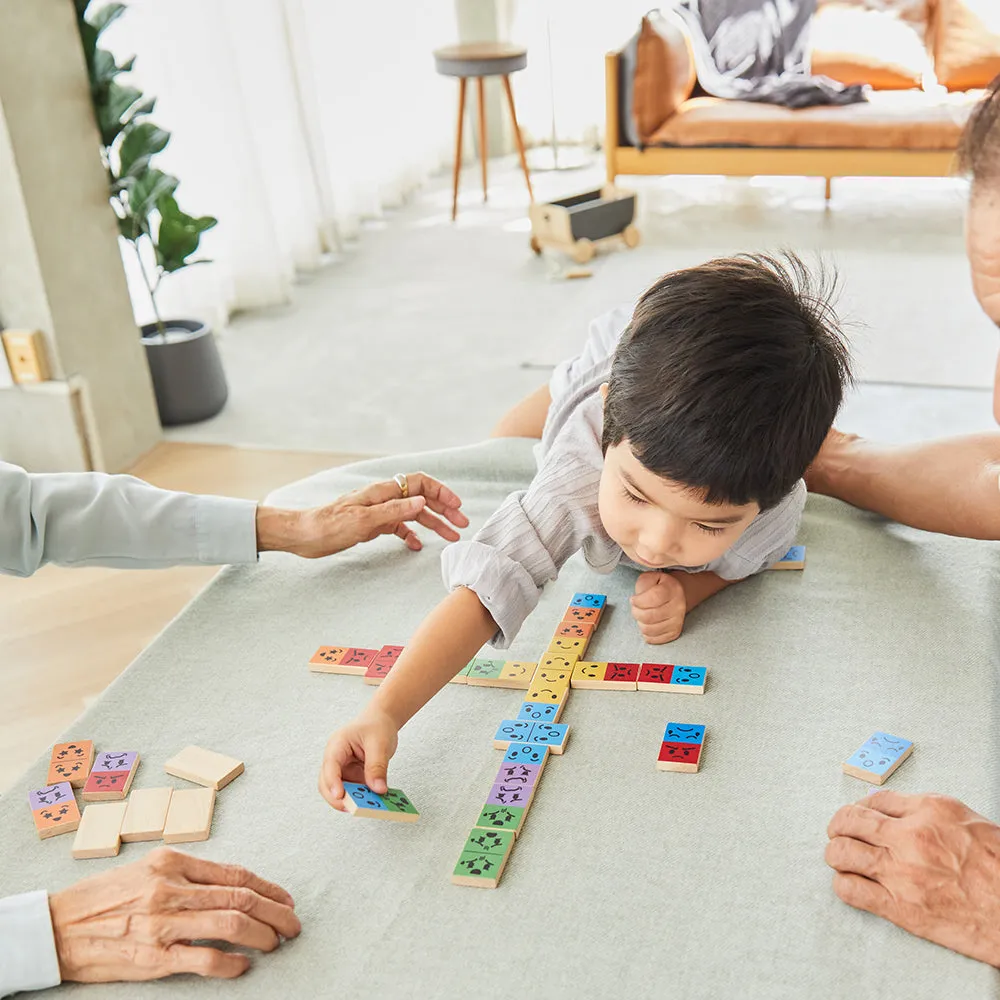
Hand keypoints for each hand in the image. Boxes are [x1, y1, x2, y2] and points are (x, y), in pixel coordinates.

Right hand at [49, 848, 300, 982]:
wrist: (56, 928)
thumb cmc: (104, 897)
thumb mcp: (147, 868)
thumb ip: (189, 874)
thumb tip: (234, 887)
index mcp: (172, 862)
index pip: (235, 875)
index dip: (269, 888)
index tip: (286, 899)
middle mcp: (170, 888)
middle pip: (241, 898)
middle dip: (276, 912)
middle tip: (293, 924)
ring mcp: (162, 924)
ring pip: (231, 925)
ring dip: (263, 935)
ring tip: (274, 944)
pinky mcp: (153, 957)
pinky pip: (205, 960)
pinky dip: (232, 964)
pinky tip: (243, 967)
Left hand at [257, 472, 468, 556]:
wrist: (302, 535)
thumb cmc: (327, 526)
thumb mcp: (363, 521)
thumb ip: (394, 511)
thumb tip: (422, 502)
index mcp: (382, 492)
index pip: (419, 484)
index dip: (441, 492)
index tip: (457, 507)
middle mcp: (383, 498)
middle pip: (421, 498)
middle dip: (444, 509)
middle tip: (462, 524)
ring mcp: (378, 512)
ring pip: (413, 514)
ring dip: (433, 523)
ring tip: (451, 536)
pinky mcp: (371, 525)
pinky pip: (398, 527)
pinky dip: (411, 534)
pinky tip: (417, 546)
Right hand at [319, 707, 399, 809]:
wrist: (381, 721)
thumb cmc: (376, 726)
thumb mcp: (380, 743)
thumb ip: (377, 766)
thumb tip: (378, 789)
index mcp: (337, 745)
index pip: (330, 765)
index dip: (332, 782)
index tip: (340, 796)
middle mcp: (335, 759)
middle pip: (326, 784)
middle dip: (338, 798)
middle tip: (355, 808)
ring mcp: (342, 770)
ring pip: (338, 792)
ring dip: (351, 800)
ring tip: (368, 806)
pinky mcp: (351, 778)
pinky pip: (353, 792)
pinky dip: (361, 798)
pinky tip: (373, 802)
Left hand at [630, 571, 686, 642]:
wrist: (676, 596)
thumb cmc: (659, 587)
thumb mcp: (650, 578)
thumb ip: (643, 584)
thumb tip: (637, 600)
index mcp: (672, 589)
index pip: (654, 598)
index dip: (638, 601)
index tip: (633, 599)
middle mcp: (678, 606)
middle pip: (649, 616)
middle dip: (636, 612)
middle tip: (635, 607)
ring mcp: (678, 621)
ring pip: (649, 629)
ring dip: (640, 622)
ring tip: (642, 614)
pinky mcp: (674, 633)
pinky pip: (653, 639)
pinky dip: (645, 632)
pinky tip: (647, 623)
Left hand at [826, 791, 999, 964]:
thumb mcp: (971, 823)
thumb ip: (931, 814)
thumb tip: (899, 810)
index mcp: (931, 811)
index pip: (876, 800)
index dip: (861, 807)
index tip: (858, 814)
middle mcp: (912, 837)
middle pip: (851, 821)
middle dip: (839, 825)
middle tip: (838, 832)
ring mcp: (903, 872)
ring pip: (843, 853)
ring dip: (836, 854)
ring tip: (839, 857)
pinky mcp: (902, 908)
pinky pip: (853, 891)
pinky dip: (844, 885)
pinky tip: (848, 883)